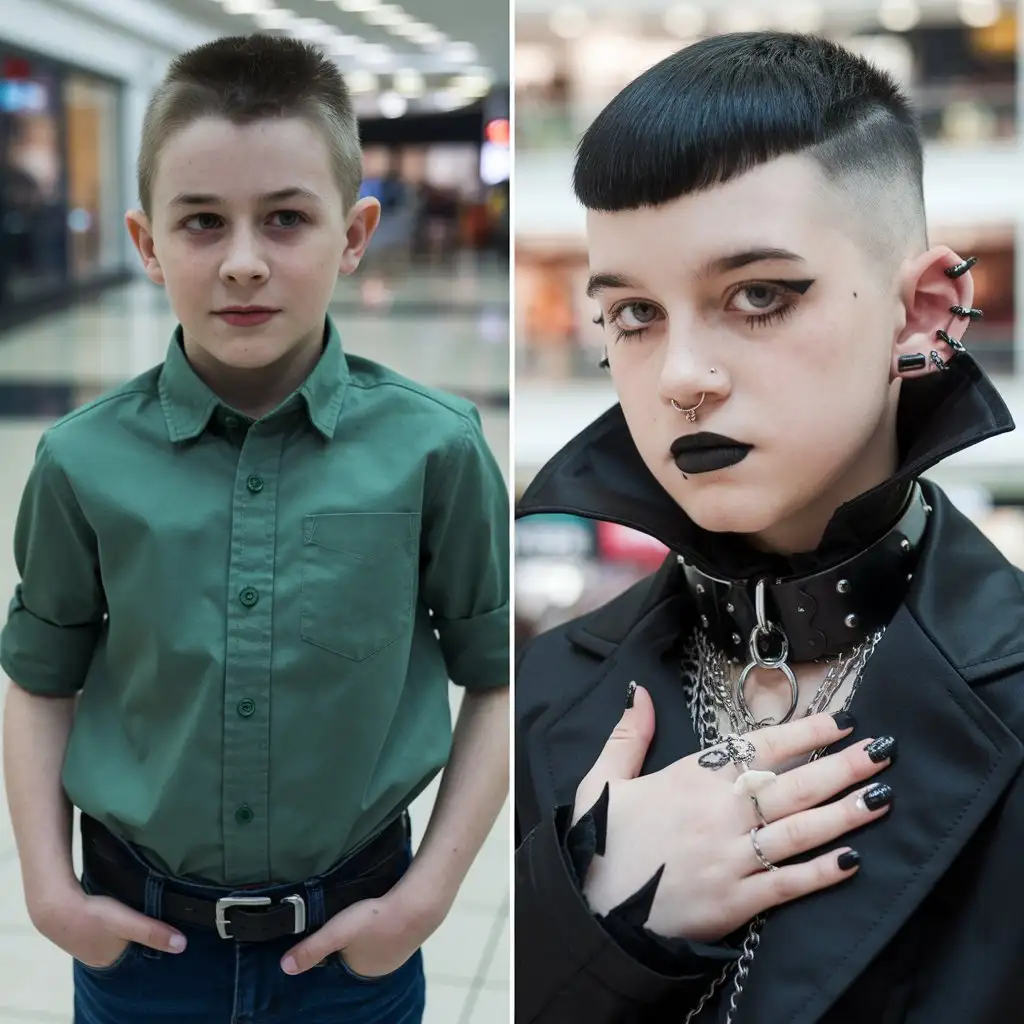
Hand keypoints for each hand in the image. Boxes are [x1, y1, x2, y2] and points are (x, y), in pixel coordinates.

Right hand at [31, 885, 186, 967]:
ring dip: (126, 927)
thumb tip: (182, 945)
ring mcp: (87, 944)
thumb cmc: (92, 916)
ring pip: (115, 936)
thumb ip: (153, 933)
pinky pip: (103, 928)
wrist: (53, 904)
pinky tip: (118, 911)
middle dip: (141, 935)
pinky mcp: (80, 928)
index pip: (139, 956)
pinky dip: (112, 922)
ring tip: (142, 914)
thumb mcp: (127, 923)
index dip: (153, 944)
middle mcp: (98, 957)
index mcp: (110, 961)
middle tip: (160, 919)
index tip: (169, 932)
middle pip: (128, 946)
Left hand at [281, 888, 443, 976]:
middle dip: (350, 940)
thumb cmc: (374, 920)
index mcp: (361, 972)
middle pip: (357, 953)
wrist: (418, 904)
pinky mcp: (410, 935)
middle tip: (345, 918)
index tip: (330, 930)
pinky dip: (384, 924)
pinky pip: (390, 932)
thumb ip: (311, 949)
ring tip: (361, 913)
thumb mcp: (336, 932)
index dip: (333, 948)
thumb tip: (284, 968)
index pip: (339, 963)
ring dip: (368, 932)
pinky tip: (381, 911)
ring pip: (374, 943)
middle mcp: (380, 968)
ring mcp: (398, 953)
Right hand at [574, 686, 893, 942]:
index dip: (806, 731)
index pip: (760, 746)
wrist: (592, 909)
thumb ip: (628, 734)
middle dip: (842, 766)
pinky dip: (822, 873)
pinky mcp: (735, 901)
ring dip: (845, 813)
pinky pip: (788, 884)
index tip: (844, 720)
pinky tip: (855, 860)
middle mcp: (717, 814)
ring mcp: (730, 859)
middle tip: (884, 750)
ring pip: (799, 831)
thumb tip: (638, 690)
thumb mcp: (605, 780)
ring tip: (883, 795)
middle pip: (792, 785)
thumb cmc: (602, 841)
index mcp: (690, 779)